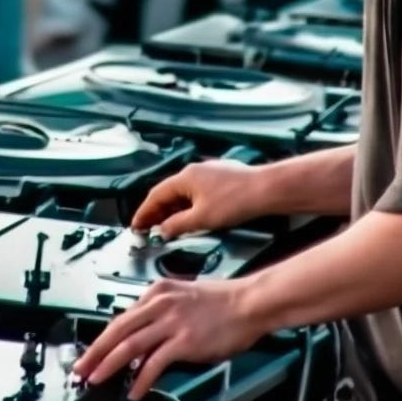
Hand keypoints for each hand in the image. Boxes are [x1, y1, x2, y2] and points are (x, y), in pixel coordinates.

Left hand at [72, 278, 260, 399]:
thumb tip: (142, 347)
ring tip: (96, 381)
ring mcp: (171, 321)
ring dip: (109, 366)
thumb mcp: (184, 300)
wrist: (249, 303)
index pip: (122, 317)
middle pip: (117, 330)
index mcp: (158, 291)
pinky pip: (154, 363)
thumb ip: (160, 318)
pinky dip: (141, 380)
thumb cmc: (222, 303)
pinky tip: (135, 392)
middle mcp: (160, 303)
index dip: (103, 339)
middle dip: (95, 352)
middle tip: (80, 369)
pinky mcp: (184, 340)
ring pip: (129, 345)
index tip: (92, 353)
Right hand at [131, 160, 267, 238]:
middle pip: (168, 193)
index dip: (144, 212)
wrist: (265, 189)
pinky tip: (191, 217)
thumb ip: (178, 225)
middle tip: (149, 229)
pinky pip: (196, 192)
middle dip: (157, 212)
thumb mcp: (201, 219)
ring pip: (183, 193)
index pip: (156, 195)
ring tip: (168, 226)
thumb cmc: (234, 202)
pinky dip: (188, 205)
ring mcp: (208, 173)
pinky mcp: (220, 178)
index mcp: (185, 177)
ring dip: (173, 210)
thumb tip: (163, 229)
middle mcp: (193, 171)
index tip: (136, 226)